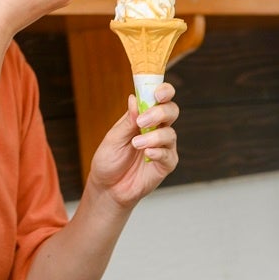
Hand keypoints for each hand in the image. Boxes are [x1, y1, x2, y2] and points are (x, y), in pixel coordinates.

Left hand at [85, 83, 178, 207]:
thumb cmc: (109, 160)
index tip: (157, 93)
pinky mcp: (165, 164)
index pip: (159, 98)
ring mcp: (163, 147)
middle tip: (143, 121)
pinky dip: (159, 152)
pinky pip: (169, 155)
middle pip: (171, 111)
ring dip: (153, 136)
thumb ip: (128, 120)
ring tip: (136, 144)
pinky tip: (147, 154)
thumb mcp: (114, 137)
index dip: (163, 91)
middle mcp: (156, 129)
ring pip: (170, 133)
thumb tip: (134, 98)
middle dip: (160, 112)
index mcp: (144, 117)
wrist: (107, 187)